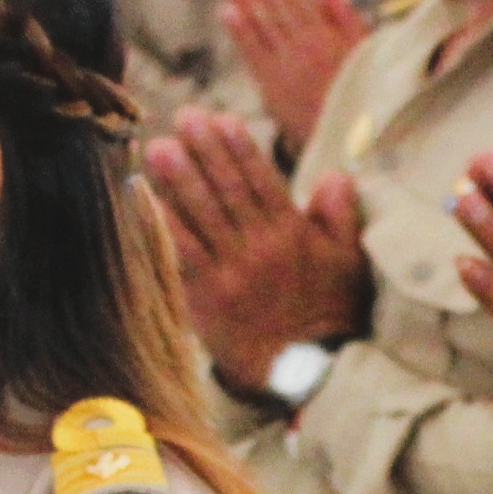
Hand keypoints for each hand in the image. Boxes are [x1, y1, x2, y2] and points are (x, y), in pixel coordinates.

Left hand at [145, 111, 369, 390]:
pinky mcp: (208, 298)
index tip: (221, 118)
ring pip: (201, 217)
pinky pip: (179, 255)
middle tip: (183, 118)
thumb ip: (340, 217)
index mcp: (294, 236)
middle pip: (227, 191)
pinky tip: (142, 200)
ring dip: (177, 180)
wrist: (308, 375)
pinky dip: (160, 226)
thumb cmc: (332, 316)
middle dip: (204, 151)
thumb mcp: (350, 264)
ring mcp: (232, 274)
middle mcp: (261, 250)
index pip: (263, 180)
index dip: (240, 148)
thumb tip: (335, 175)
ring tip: (157, 147)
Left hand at [220, 0, 372, 148]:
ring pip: (263, 29)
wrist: (349, 146)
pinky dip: (241, 34)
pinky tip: (228, 12)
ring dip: (245, 0)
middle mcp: (306, 54)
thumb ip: (347, 22)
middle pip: (277, 10)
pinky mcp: (272, 89)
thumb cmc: (358, 95)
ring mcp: (286, 71)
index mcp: (329, 42)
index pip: (301, 4)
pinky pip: (254, 56)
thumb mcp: (365, 57)